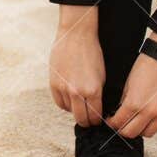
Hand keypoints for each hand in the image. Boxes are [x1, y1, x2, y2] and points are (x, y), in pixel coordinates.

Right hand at [49, 5, 105, 125]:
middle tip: (89, 119)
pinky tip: (70, 98)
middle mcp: (77, 92)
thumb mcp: (102, 76)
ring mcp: (64, 88)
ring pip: (69, 110)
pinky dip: (65, 103)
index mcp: (93, 90)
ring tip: (79, 103)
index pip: (95, 116)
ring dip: (75, 109)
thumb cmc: (92, 53)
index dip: (97, 120)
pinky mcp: (53, 83)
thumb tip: (97, 108)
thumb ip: (98, 94)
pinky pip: (59, 102)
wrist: (76, 35)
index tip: (97, 119)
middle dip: (87, 121)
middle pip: (82, 119)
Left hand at [107, 35, 156, 138]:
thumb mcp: (127, 84)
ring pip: (148, 133)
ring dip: (140, 129)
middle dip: (124, 129)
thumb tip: (119, 115)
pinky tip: (150, 112)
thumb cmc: (145, 67)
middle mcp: (150, 111)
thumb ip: (124, 102)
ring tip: (136, 121)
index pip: (119, 124)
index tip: (111, 122)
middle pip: (132, 133)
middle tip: (121, 124)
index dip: (112, 124)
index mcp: (135, 103)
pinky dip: (154, 121)